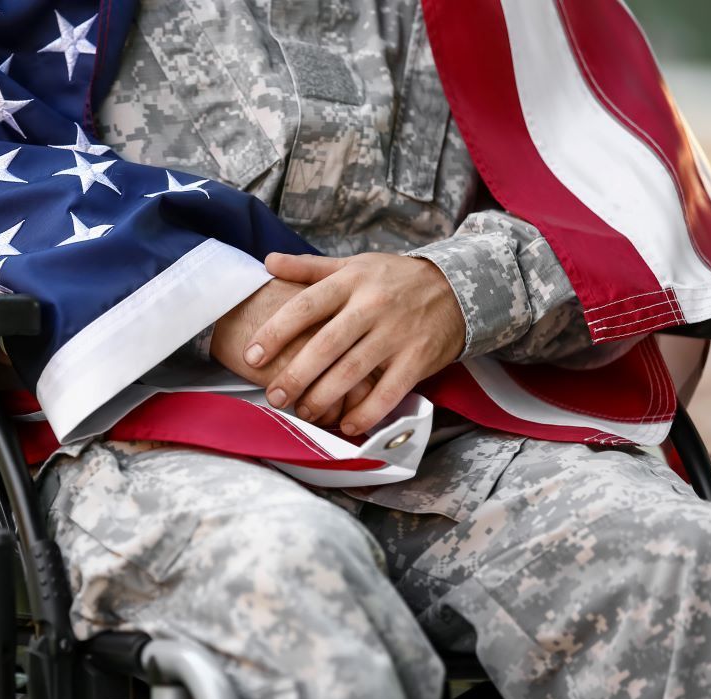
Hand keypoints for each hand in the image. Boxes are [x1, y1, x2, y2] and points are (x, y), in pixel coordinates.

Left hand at [243, 251, 464, 434]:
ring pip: (352, 372)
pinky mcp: (417, 359)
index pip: (306, 306)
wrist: (458, 288)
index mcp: (351, 282)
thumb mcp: (355, 265)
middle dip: (295, 374)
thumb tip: (267, 262)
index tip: (252, 355)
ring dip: (324, 398)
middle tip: (273, 397)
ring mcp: (396, 335)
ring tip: (303, 413)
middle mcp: (372, 307)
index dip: (276, 332)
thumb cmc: (394, 279)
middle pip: (325, 345)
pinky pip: (387, 392)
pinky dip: (366, 412)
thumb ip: (310, 268)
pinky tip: (347, 425)